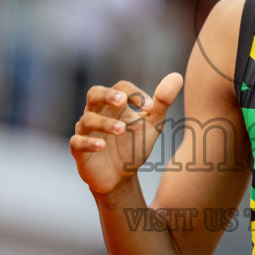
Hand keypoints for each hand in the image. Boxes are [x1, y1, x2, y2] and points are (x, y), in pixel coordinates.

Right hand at [70, 74, 183, 195]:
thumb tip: (177, 76)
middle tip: (122, 101)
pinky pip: (77, 142)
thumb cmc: (134, 146)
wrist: (120, 177)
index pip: (121, 88)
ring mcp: (86, 130)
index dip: (134, 93)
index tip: (150, 106)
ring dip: (105, 123)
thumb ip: (162, 103)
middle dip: (107, 95)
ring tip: (122, 130)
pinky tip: (102, 146)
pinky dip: (89, 142)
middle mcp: (97, 112)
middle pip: (94, 93)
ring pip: (87, 119)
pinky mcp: (79, 150)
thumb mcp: (152, 125)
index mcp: (115, 104)